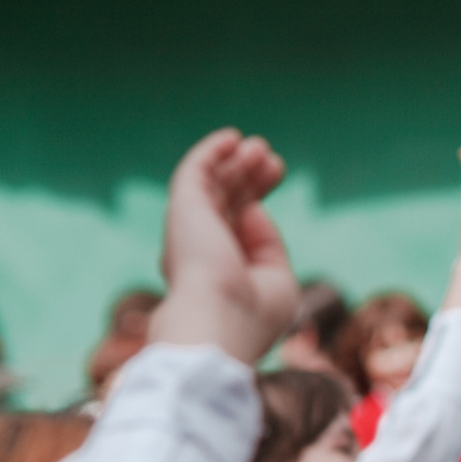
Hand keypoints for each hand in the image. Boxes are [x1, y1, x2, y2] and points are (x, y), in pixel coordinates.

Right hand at [153, 129, 298, 364]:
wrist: (214, 323)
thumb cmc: (250, 314)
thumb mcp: (277, 282)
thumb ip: (269, 246)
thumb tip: (253, 209)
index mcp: (220, 272)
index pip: (236, 227)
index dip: (256, 198)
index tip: (276, 174)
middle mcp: (199, 250)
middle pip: (225, 203)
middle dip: (248, 179)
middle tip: (272, 160)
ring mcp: (189, 228)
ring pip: (211, 185)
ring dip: (235, 163)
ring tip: (262, 147)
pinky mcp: (183, 208)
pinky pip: (194, 172)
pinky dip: (211, 152)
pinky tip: (231, 138)